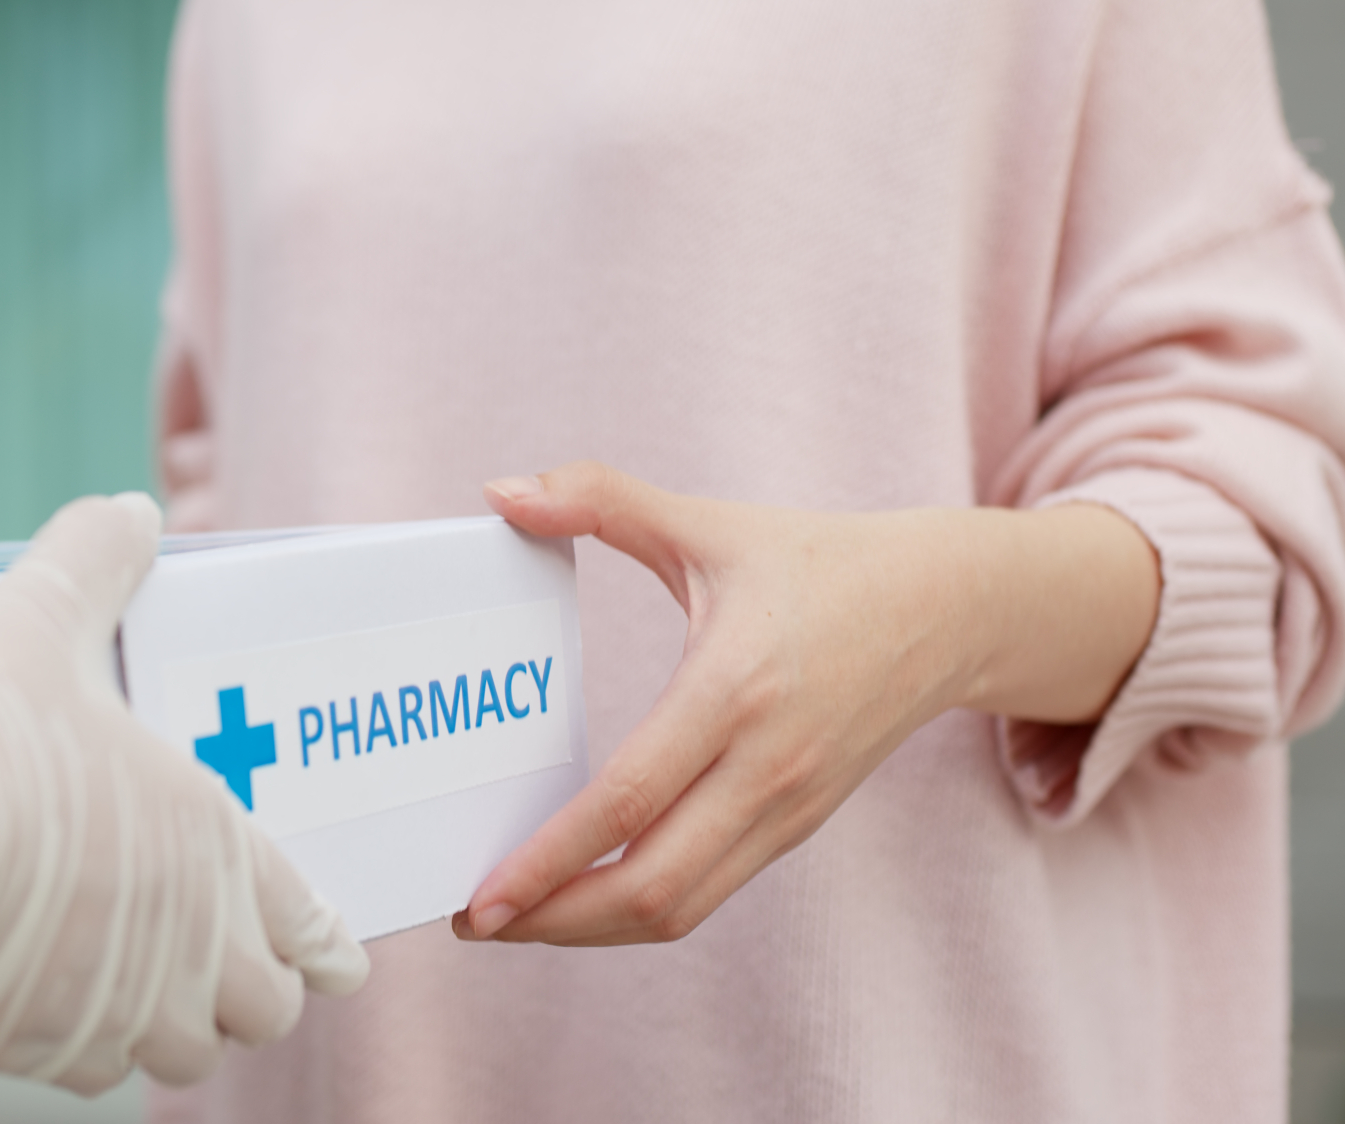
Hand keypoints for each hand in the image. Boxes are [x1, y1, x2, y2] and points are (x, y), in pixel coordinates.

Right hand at [0, 493, 367, 1092]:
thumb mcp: (41, 614)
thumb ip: (95, 560)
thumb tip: (129, 517)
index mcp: (217, 849)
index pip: (313, 927)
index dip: (325, 939)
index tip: (330, 949)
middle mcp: (190, 950)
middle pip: (264, 1007)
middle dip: (253, 982)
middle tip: (225, 950)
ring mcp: (117, 1012)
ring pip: (184, 1050)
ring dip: (177, 1017)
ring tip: (146, 975)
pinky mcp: (37, 1052)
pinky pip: (92, 1068)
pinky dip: (89, 1039)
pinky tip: (58, 990)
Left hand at [455, 462, 1157, 945]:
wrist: (946, 609)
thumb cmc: (815, 563)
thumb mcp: (706, 524)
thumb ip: (599, 499)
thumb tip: (500, 492)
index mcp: (734, 690)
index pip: (630, 801)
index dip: (550, 859)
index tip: (482, 894)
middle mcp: (765, 768)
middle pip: (652, 889)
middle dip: (553, 920)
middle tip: (475, 918)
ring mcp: (785, 809)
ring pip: (680, 909)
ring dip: (589, 929)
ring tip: (512, 920)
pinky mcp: (794, 828)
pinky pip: (706, 893)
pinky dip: (636, 911)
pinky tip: (579, 895)